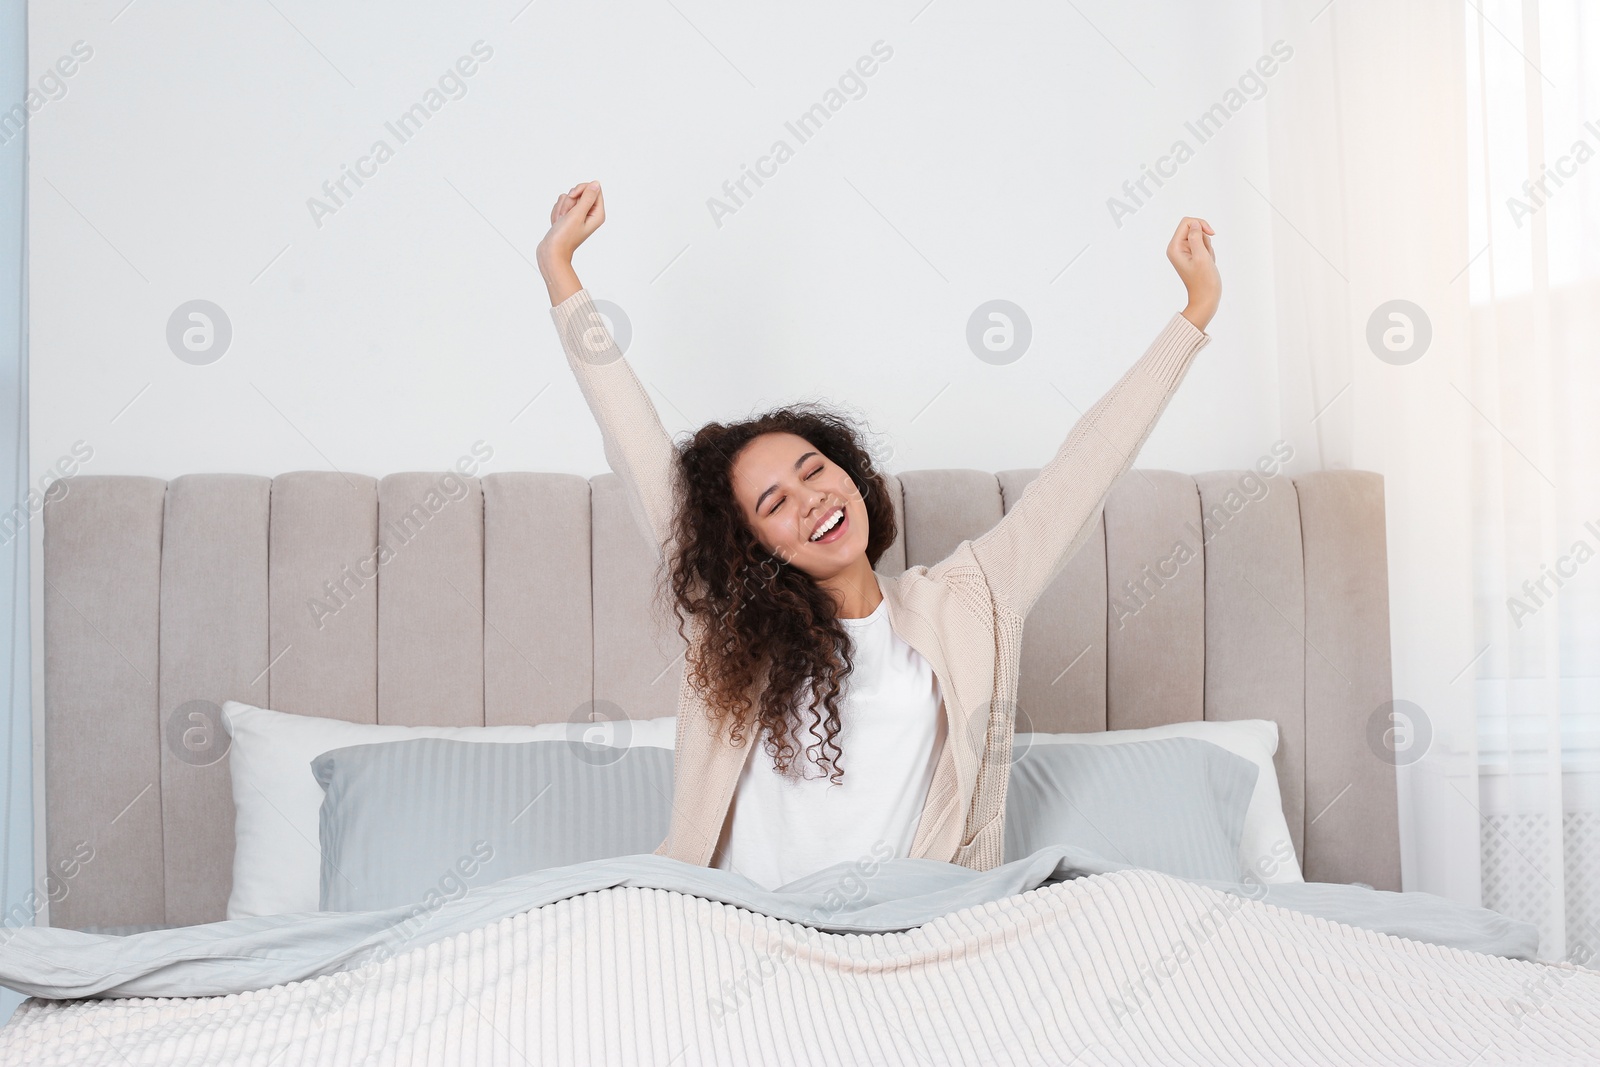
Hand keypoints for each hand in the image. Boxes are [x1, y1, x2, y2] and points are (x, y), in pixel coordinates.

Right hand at [536, 180, 604, 273]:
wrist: (551, 252)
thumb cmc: (564, 237)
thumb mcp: (577, 215)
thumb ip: (587, 198)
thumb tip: (596, 184)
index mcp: (597, 214)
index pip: (594, 189)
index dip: (581, 189)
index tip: (573, 197)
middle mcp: (590, 214)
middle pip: (580, 192)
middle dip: (569, 202)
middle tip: (566, 216)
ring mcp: (578, 215)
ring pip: (568, 197)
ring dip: (561, 208)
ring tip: (561, 222)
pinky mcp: (568, 216)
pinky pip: (561, 204)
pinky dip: (557, 212)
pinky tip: (557, 223)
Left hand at [1167, 217, 1219, 331]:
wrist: (1206, 298)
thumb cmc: (1204, 281)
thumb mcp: (1201, 256)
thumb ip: (1196, 238)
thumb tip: (1194, 224)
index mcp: (1174, 247)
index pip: (1187, 222)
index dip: (1200, 224)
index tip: (1211, 233)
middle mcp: (1176, 248)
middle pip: (1194, 228)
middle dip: (1204, 239)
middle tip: (1206, 254)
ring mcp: (1184, 252)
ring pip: (1200, 237)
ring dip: (1207, 247)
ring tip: (1207, 261)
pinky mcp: (1191, 256)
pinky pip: (1203, 245)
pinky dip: (1208, 252)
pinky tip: (1207, 264)